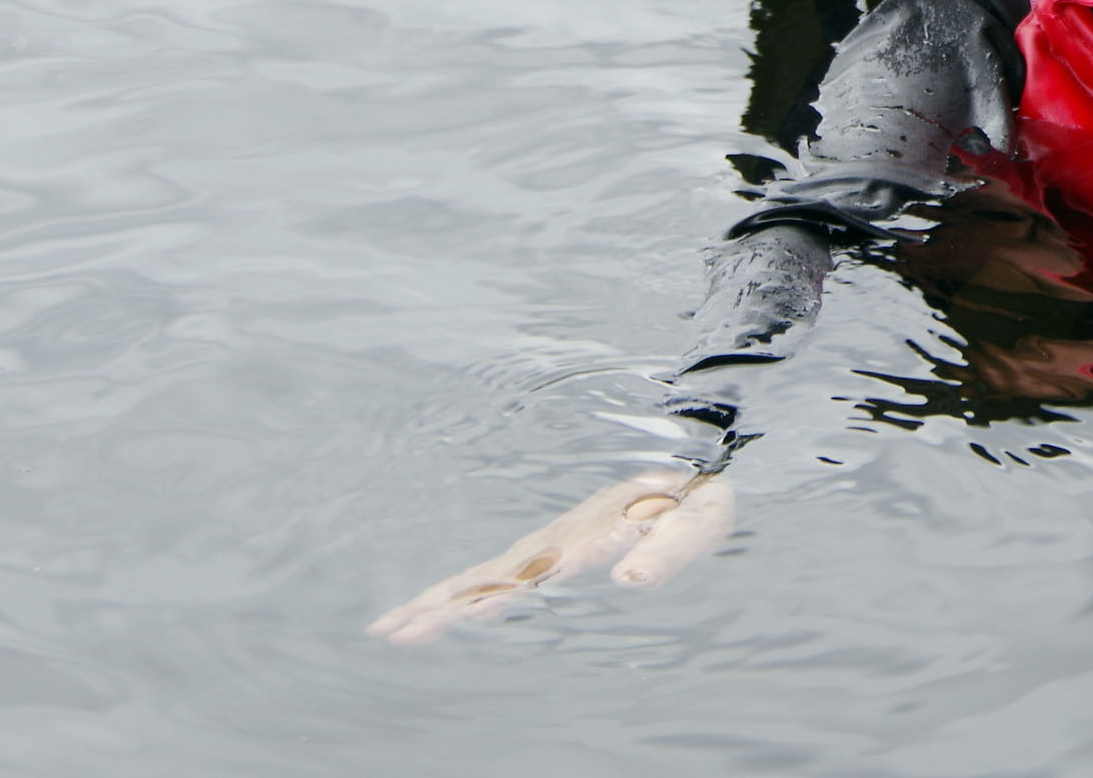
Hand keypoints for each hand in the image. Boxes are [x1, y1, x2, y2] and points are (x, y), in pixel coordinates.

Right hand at [366, 470, 734, 643]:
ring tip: (391, 627)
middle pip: (492, 574)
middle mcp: (561, 536)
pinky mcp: (554, 544)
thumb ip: (668, 550)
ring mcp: (553, 539)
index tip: (457, 616)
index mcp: (590, 533)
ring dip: (439, 599)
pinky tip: (439, 606)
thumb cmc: (701, 499)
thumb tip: (629, 581)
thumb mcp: (698, 523)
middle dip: (442, 602)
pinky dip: (463, 590)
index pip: (532, 570)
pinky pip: (499, 570)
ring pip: (486, 573)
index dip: (494, 594)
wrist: (700, 461)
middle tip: (393, 630)